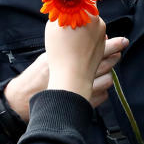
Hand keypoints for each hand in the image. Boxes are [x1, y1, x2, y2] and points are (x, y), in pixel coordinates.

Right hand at [4, 31, 126, 119]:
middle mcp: (76, 75)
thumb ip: (64, 51)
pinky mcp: (84, 103)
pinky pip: (103, 95)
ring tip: (107, 67)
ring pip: (107, 80)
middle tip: (117, 51)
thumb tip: (84, 42)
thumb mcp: (46, 58)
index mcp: (67, 61)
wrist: (25, 99)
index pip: (95, 50)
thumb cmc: (34, 77)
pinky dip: (103, 90)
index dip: (111, 45)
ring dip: (109, 73)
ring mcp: (82, 90)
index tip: (119, 40)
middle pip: (105, 64)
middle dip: (113, 56)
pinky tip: (98, 85)